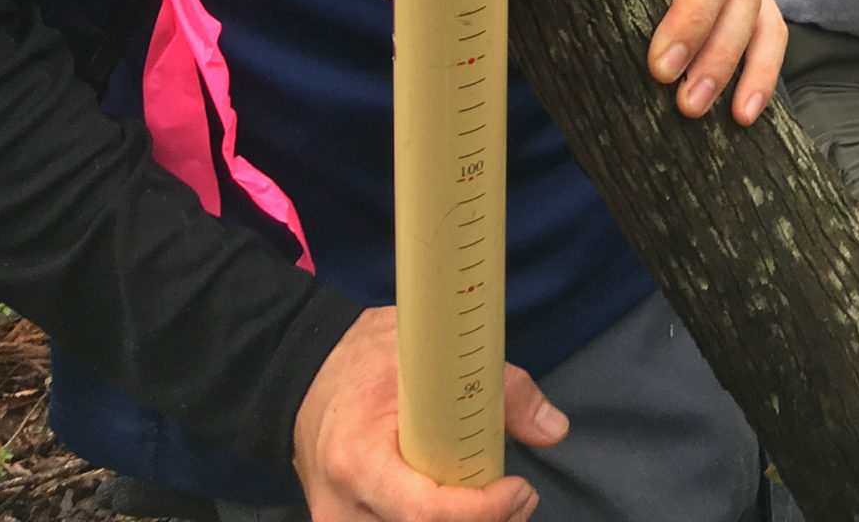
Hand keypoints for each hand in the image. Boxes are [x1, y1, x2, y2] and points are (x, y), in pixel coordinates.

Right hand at [293, 307, 562, 521]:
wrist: (305, 373)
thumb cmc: (366, 357)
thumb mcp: (429, 352)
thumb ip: (498, 386)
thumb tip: (553, 428)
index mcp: (358, 459)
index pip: (426, 512)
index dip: (482, 512)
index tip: (519, 489)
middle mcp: (343, 507)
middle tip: (517, 500)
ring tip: (492, 504)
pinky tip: (458, 507)